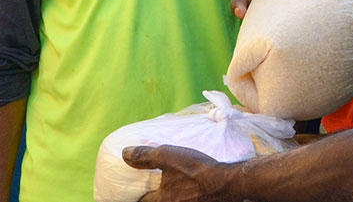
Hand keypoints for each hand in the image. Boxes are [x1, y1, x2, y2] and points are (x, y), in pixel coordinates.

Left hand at [122, 146, 236, 201]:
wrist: (228, 182)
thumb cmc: (196, 170)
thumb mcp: (167, 156)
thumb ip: (145, 156)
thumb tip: (124, 154)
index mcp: (162, 200)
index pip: (142, 201)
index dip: (135, 195)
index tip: (133, 191)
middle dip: (152, 198)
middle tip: (150, 190)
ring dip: (170, 197)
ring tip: (172, 188)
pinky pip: (188, 201)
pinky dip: (186, 197)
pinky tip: (189, 190)